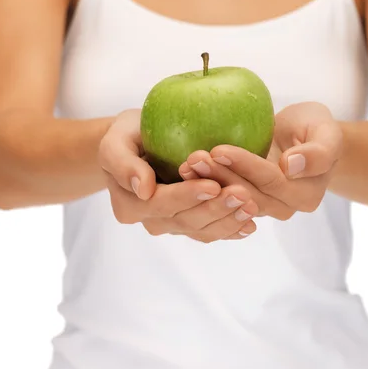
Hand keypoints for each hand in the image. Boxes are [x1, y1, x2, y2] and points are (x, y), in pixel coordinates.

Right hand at [98, 109, 258, 241]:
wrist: (138, 145)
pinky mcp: (190, 223)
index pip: (161, 204)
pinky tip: (250, 223)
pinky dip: (231, 229)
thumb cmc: (127, 137)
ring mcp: (172, 226)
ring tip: (252, 206)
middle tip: (243, 194)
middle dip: (216, 209)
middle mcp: (151, 221)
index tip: (213, 185)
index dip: (188, 197)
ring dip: (228, 221)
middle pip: (186, 221)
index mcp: (130, 205)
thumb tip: (143, 189)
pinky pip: (211, 231)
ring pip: (202, 230)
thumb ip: (122, 162)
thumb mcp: (115, 141)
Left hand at [179, 102, 342, 218]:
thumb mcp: (327, 132)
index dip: (245, 167)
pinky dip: (202, 186)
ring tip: (186, 164)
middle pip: (246, 196)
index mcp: (306, 195)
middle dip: (219, 178)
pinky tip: (183, 171)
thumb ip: (318, 152)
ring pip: (230, 201)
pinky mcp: (242, 201)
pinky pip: (221, 198)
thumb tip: (291, 166)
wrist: (303, 136)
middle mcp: (283, 207)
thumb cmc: (315, 128)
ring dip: (206, 184)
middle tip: (194, 158)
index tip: (219, 149)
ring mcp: (261, 207)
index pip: (271, 182)